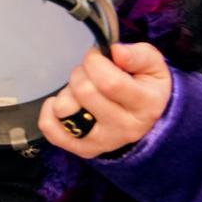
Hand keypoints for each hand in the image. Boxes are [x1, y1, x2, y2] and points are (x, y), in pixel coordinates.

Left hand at [39, 42, 172, 157]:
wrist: (145, 118)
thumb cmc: (144, 85)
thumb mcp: (152, 65)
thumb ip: (138, 55)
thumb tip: (117, 52)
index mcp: (146, 105)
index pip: (109, 82)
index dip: (95, 62)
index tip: (96, 57)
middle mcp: (125, 128)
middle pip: (84, 92)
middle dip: (81, 73)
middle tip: (89, 73)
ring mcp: (102, 142)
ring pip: (64, 110)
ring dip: (67, 92)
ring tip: (80, 91)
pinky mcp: (82, 149)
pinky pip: (50, 129)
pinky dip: (49, 111)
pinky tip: (64, 102)